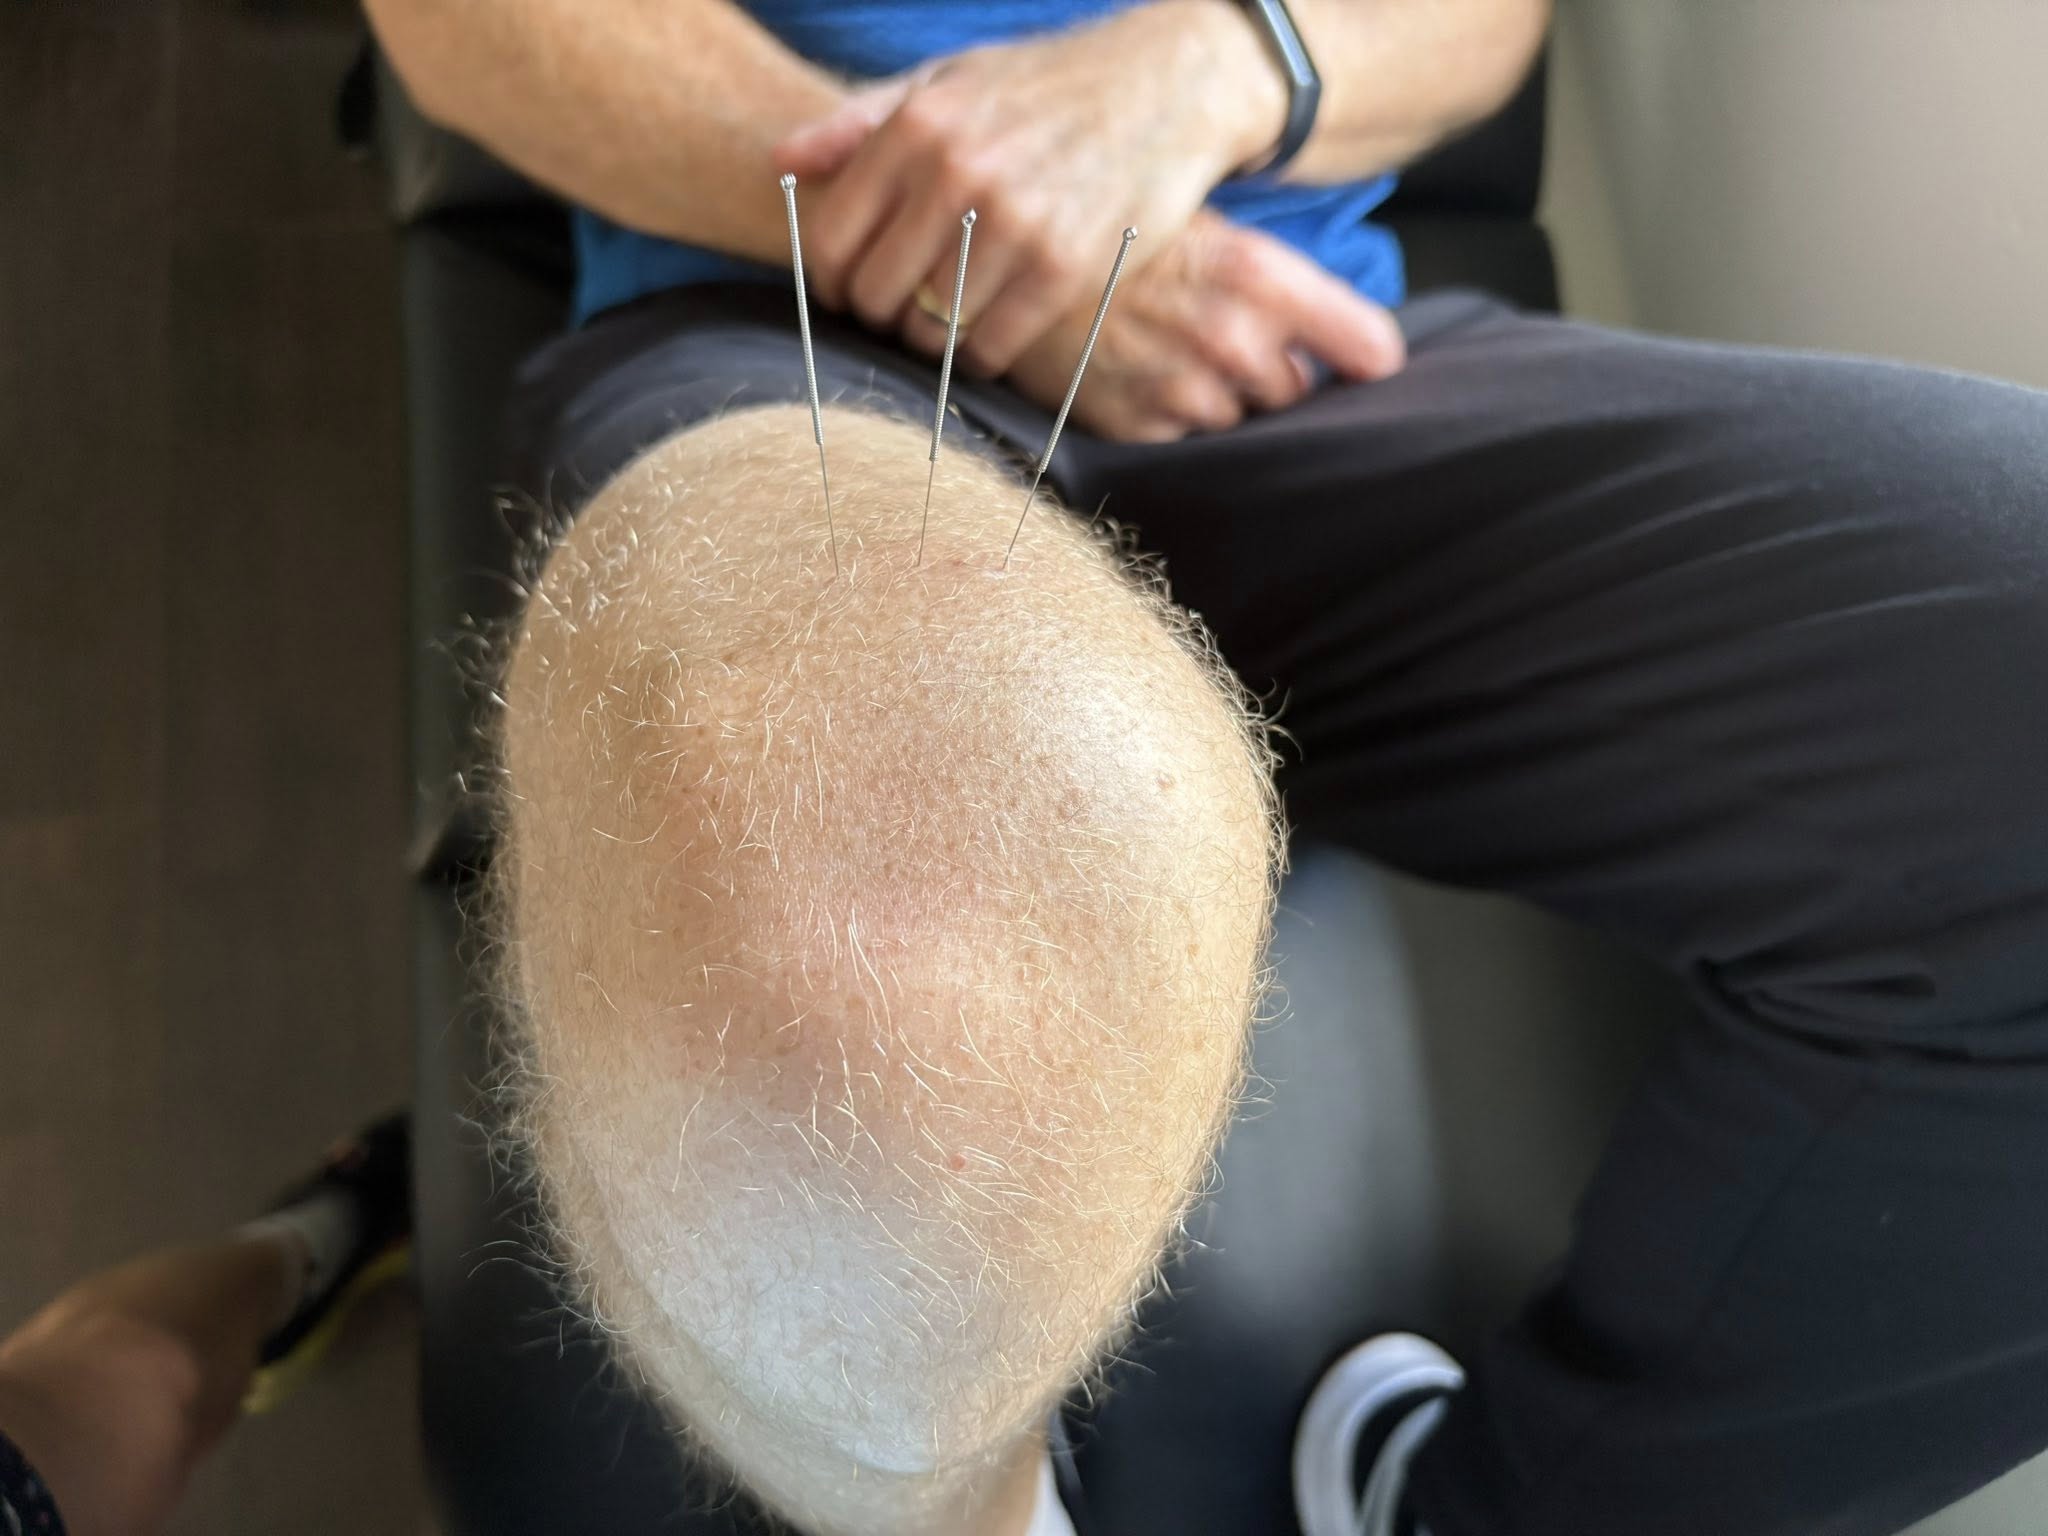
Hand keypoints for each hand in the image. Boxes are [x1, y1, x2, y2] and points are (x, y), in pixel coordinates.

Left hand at [774, 1, 1286, 376]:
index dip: (827, 283)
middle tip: (898, 312)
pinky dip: (981, 355)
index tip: (846, 292)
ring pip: (931, 327)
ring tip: (944, 322)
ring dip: (930, 340)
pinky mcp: (1066, 269)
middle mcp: (959, 175)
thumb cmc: (1045, 88)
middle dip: (879, 314)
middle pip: (875, 294)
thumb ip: (861, 122)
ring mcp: (1016, 226)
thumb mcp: (949, 81)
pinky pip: (992, 346)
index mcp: (917, 128)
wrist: (1167, 87)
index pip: (830, 240)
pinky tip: (987, 336)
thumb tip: (780, 160)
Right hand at [1004, 211, 1405, 444]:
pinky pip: (1182, 438)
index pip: (1365, 344)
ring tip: (1167, 353)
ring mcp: (1183, 389)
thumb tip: (1338, 338)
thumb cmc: (1109, 230)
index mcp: (1257, 275)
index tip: (1366, 366)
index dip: (1365, 356)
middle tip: (1220, 337)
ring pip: (1238, 419)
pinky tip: (1133, 375)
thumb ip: (1272, 284)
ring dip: (1218, 397)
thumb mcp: (1202, 228)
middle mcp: (1231, 338)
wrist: (1000, 255)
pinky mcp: (1137, 426)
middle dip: (1270, 371)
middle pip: (1295, 388)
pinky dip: (1167, 416)